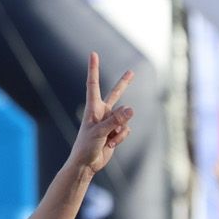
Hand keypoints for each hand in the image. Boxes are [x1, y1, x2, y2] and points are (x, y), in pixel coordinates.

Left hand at [67, 52, 135, 175]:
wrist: (86, 164)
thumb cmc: (86, 147)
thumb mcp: (100, 132)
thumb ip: (116, 120)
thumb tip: (131, 109)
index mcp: (93, 108)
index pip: (93, 84)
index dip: (93, 69)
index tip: (93, 54)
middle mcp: (102, 112)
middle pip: (115, 94)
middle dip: (124, 83)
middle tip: (132, 72)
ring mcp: (110, 122)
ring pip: (125, 119)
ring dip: (120, 130)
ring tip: (109, 139)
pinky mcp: (115, 131)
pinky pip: (126, 130)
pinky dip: (121, 137)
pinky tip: (111, 144)